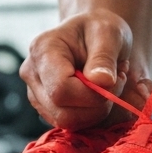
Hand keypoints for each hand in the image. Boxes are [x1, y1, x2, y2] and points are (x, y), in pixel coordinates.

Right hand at [20, 8, 151, 129]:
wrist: (93, 33)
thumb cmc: (100, 29)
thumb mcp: (109, 33)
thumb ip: (104, 57)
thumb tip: (102, 83)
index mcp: (43, 50)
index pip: (61, 90)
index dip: (92, 94)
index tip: (115, 78)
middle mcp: (32, 73)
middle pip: (62, 112)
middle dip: (98, 104)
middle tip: (118, 80)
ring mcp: (36, 93)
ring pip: (67, 122)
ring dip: (97, 109)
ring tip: (109, 83)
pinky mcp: (46, 107)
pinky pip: (71, 123)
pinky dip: (91, 113)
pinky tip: (99, 92)